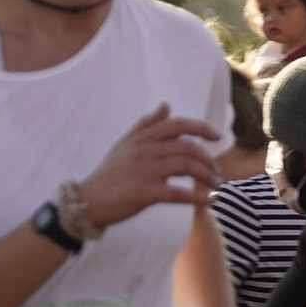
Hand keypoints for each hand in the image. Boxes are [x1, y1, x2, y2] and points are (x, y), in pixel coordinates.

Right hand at [76, 105, 221, 229]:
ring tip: (216, 185)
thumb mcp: (126, 144)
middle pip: (186, 147)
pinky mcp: (144, 193)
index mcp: (142, 138)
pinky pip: (177, 193)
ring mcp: (144, 171)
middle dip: (207, 159)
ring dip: (206, 176)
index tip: (217, 137)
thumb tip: (166, 105)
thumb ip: (147, 125)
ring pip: (186, 166)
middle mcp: (144, 150)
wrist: (88, 200)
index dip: (201, 128)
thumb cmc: (110, 172)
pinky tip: (208, 201)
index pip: (177, 125)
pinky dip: (196, 197)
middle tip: (217, 172)